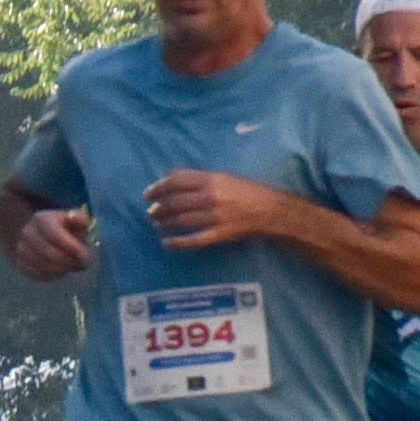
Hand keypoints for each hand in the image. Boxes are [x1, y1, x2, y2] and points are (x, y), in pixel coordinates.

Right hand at [9, 203, 93, 281]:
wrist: (41, 236)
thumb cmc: (66, 229)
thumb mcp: (76, 220)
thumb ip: (80, 219)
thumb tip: (72, 217)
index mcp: (41, 219)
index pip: (56, 236)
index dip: (72, 248)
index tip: (85, 256)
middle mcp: (28, 233)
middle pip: (50, 254)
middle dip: (68, 262)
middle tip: (79, 264)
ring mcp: (21, 249)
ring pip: (44, 266)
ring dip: (62, 270)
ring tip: (71, 266)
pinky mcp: (21, 264)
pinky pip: (38, 275)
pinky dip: (53, 276)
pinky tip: (60, 271)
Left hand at [144, 166, 294, 249]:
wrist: (270, 209)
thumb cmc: (246, 191)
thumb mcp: (223, 177)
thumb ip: (200, 178)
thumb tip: (172, 181)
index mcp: (211, 179)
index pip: (176, 181)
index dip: (158, 187)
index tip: (149, 194)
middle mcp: (211, 196)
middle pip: (175, 202)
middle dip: (158, 208)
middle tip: (151, 212)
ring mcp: (215, 217)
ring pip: (181, 220)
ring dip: (165, 223)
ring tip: (157, 224)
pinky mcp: (219, 234)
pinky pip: (194, 240)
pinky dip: (177, 242)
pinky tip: (166, 243)